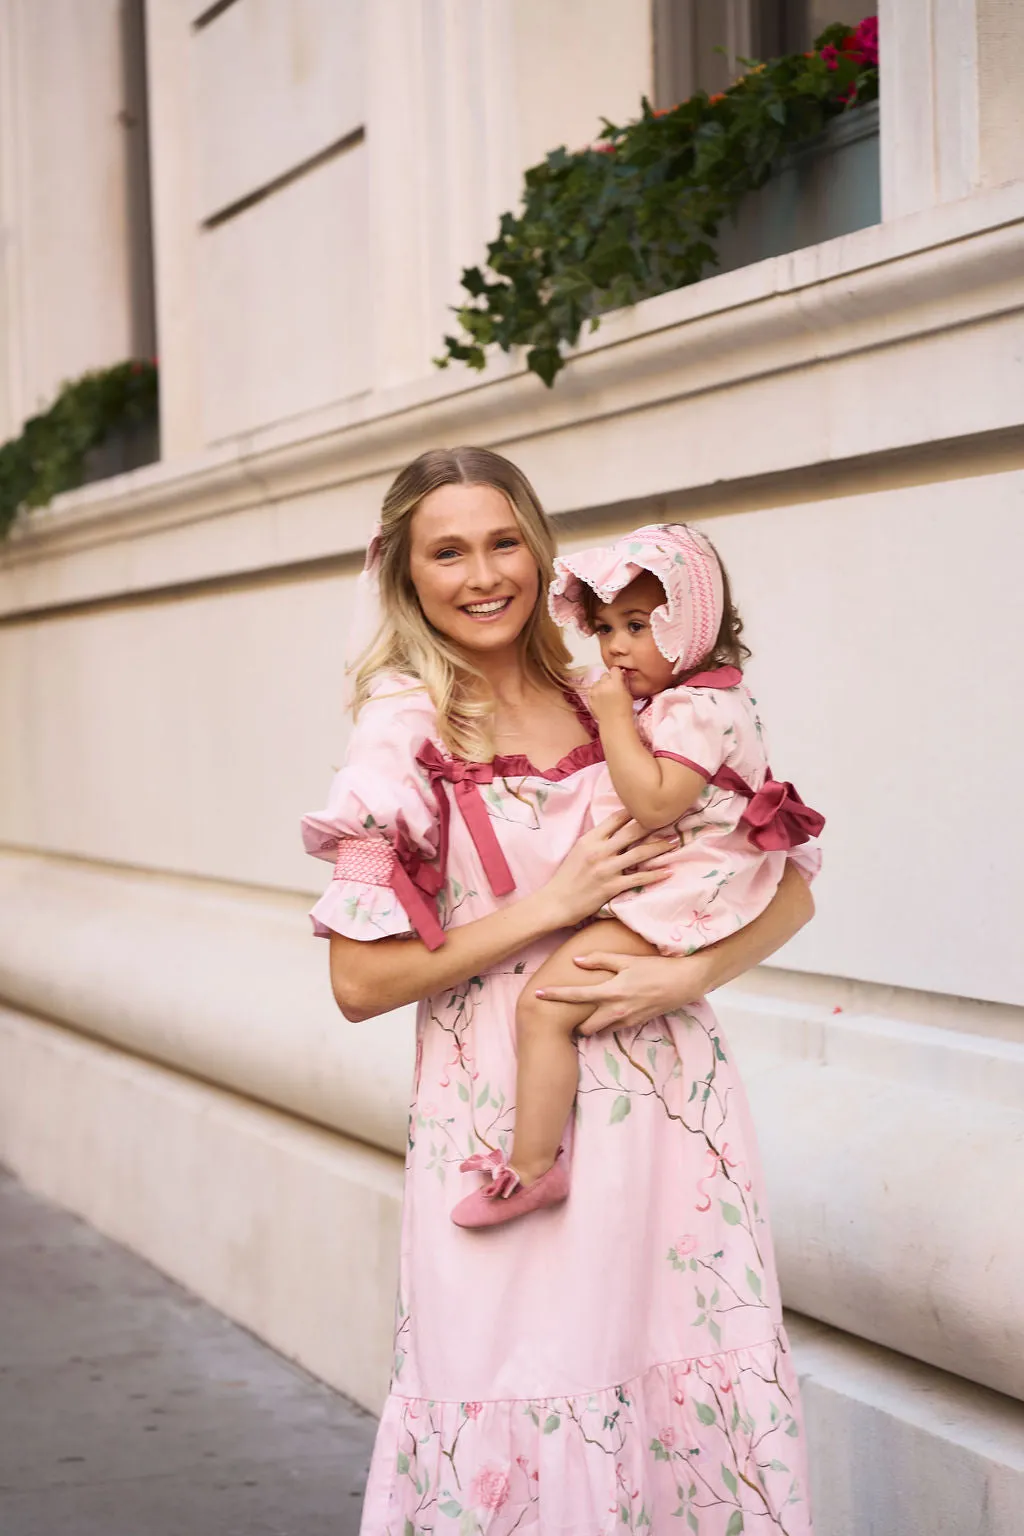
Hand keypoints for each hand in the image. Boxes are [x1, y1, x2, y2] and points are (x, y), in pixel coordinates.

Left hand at [537, 949, 715, 1033]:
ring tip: (589, 1013)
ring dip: (592, 1025)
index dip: (554, 995)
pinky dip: (608, 1023)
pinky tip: (610, 1010)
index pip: (576, 995)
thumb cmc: (656, 968)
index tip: (536, 995)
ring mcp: (627, 1021)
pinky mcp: (636, 1024)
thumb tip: (576, 960)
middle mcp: (616, 1011)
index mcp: (611, 992)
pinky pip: (615, 1028)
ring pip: (600, 1031)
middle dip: (575, 1024)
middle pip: (585, 1027)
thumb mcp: (627, 960)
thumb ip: (600, 960)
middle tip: (569, 1013)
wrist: (684, 983)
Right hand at [540, 811, 674, 929]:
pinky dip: (655, 874)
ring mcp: (606, 869)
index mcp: (590, 839)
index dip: (634, 811)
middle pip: (632, 831)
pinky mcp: (611, 887)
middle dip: (654, 825)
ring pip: (639, 853)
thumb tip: (616, 831)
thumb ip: (596, 840)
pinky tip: (668, 871)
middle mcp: (599, 851)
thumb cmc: (566, 877)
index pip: (615, 819)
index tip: (650, 806)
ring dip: (659, 847)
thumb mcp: (578, 851)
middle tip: (671, 821)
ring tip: (674, 843)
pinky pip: (639, 878)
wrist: (555, 902)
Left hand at [588, 667, 633, 725]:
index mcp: (615, 682)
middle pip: (605, 675)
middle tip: (613, 688)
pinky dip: (595, 691)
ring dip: (601, 685)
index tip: (619, 679)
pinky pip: (592, 689)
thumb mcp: (628, 694)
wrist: (614, 723)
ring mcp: (595, 690)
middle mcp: (604, 684)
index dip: (617, 674)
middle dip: (609, 679)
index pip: (614, 669)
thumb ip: (624, 682)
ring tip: (605, 695)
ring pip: (597, 682)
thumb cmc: (625, 709)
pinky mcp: (589, 696)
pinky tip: (600, 699)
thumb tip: (623, 674)